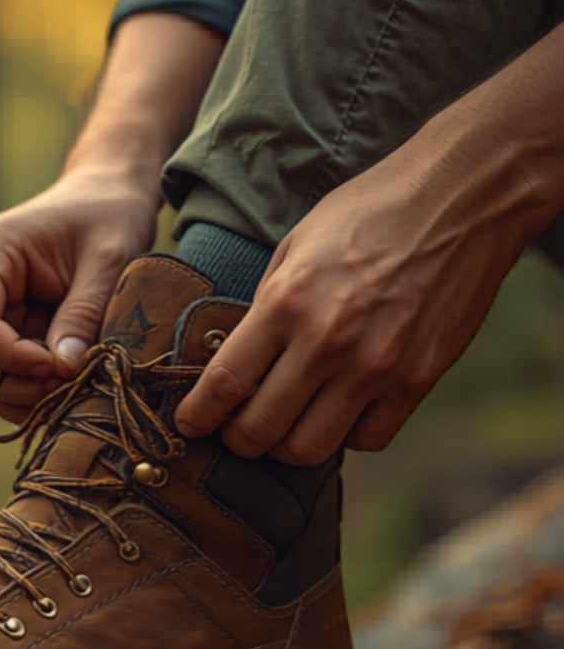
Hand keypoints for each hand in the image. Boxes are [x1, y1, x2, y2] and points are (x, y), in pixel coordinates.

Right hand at [0, 172, 159, 422]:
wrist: (104, 198)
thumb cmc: (108, 216)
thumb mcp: (110, 260)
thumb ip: (84, 313)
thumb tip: (64, 367)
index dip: (12, 359)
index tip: (62, 366)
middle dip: (21, 387)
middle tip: (73, 383)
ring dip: (29, 393)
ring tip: (76, 378)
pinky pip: (2, 375)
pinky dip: (33, 388)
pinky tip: (68, 373)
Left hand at [173, 144, 538, 463]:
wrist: (460, 199)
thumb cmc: (369, 213)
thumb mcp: (295, 247)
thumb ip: (265, 308)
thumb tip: (237, 360)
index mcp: (286, 302)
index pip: (224, 383)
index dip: (197, 416)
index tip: (188, 425)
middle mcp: (327, 342)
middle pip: (260, 431)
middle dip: (238, 440)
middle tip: (236, 432)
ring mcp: (375, 367)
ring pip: (310, 449)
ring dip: (288, 446)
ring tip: (288, 425)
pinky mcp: (417, 380)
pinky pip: (367, 440)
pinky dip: (347, 435)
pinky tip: (343, 410)